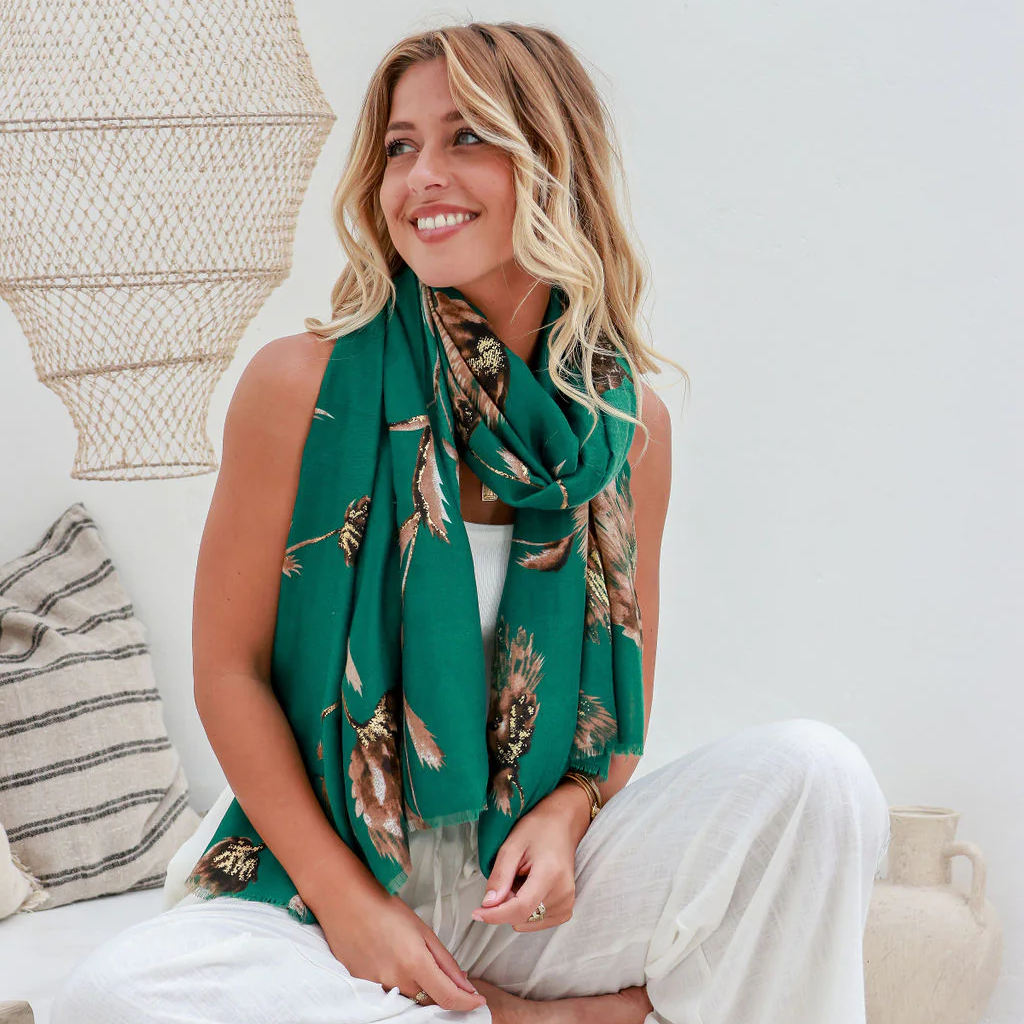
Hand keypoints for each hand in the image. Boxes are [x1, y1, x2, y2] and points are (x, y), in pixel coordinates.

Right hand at [310, 882, 486, 1011]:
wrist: (345, 901)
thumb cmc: (386, 908)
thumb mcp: (423, 930)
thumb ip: (445, 961)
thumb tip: (463, 983)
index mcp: (415, 963)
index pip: (447, 998)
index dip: (466, 1003)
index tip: (477, 1001)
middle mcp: (396, 980)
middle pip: (428, 1001)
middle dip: (441, 992)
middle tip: (444, 973)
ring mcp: (377, 985)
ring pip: (408, 998)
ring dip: (418, 987)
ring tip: (409, 958)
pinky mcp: (362, 985)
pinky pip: (388, 992)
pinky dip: (397, 982)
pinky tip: (391, 959)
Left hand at [470, 783, 589, 931]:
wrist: (562, 825)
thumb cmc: (538, 829)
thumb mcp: (512, 845)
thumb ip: (500, 876)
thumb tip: (488, 904)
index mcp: (550, 875)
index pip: (520, 908)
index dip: (496, 915)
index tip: (477, 913)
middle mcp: (563, 894)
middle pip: (521, 916)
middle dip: (506, 903)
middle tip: (510, 876)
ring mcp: (567, 903)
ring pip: (527, 921)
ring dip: (516, 906)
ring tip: (522, 879)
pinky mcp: (565, 909)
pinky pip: (536, 921)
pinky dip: (527, 910)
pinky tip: (530, 889)